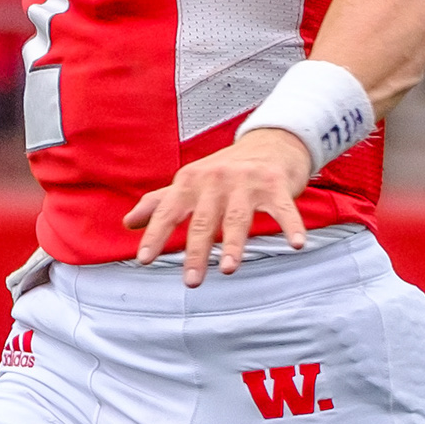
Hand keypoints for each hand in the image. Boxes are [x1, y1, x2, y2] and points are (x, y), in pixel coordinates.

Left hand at [126, 130, 314, 285]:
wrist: (269, 142)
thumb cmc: (225, 170)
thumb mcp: (189, 182)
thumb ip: (159, 203)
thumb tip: (128, 222)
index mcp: (190, 181)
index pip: (168, 212)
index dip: (155, 235)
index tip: (144, 259)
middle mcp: (216, 180)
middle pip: (203, 221)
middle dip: (196, 252)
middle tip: (192, 280)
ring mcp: (247, 182)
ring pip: (238, 219)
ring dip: (234, 245)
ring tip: (229, 269)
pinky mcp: (276, 185)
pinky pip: (284, 210)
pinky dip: (291, 226)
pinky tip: (296, 245)